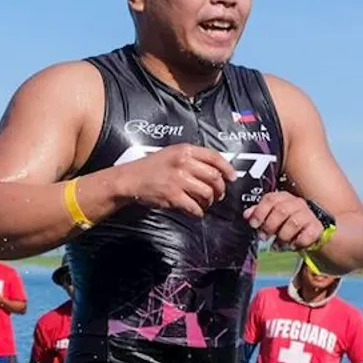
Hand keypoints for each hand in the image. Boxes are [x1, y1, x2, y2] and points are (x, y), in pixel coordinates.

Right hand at [109, 144, 235, 216]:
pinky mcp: (173, 196)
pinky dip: (198, 212)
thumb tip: (215, 169)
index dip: (227, 168)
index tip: (233, 177)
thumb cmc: (151, 168)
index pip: (214, 157)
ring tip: (206, 203)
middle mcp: (183, 163)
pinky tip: (196, 211)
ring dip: (210, 201)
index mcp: (185, 150)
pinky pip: (194, 206)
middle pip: (214, 177)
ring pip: (207, 193)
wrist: (130, 179)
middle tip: (219, 195)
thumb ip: (192, 158)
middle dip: (220, 189)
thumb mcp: (172, 153)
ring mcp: (178, 180)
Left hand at [244, 191, 325, 250]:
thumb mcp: (271, 216)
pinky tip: (292, 245)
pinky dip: (298, 242)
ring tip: (278, 244)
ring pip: (294, 223)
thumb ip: (259, 213)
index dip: (260, 212)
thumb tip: (247, 214)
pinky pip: (307, 234)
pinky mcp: (316, 227)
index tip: (254, 224)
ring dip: (283, 236)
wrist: (309, 230)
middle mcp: (297, 203)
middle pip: (281, 210)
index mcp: (283, 197)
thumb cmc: (287, 221)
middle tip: (264, 237)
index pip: (270, 199)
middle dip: (270, 226)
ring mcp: (308, 214)